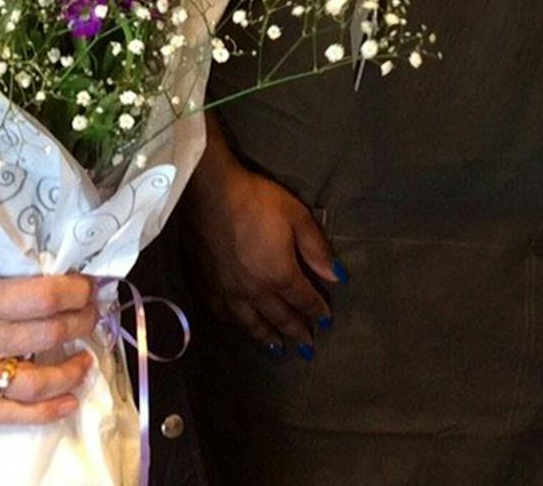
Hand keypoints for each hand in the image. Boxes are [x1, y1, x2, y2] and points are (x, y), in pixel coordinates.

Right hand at [0, 243, 98, 422]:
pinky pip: (10, 414)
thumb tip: (32, 232)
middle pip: (49, 334)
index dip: (76, 291)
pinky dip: (44, 412)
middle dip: (82, 322)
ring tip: (86, 359)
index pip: (42, 296)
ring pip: (35, 382)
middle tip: (92, 313)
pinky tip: (69, 401)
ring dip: (70, 371)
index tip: (90, 285)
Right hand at [185, 129, 339, 354]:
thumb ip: (316, 250)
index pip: (303, 299)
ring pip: (250, 323)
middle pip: (279, 316)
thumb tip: (336, 277)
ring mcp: (227, 292)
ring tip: (277, 349)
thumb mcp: (296, 217)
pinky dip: (235, 325)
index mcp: (279, 275)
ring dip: (266, 337)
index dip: (316, 311)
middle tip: (306, 346)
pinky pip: (222, 314)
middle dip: (296, 331)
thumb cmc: (256, 201)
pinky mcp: (206, 285)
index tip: (325, 321)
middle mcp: (254, 292)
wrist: (207, 193)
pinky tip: (239, 326)